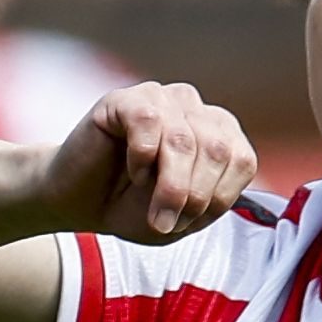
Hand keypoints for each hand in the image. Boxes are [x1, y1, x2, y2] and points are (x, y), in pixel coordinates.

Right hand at [42, 83, 256, 244]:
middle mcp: (195, 109)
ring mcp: (160, 99)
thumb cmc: (133, 206)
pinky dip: (142, 158)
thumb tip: (211, 191)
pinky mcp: (125, 99)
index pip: (241, 160)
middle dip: (194, 197)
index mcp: (219, 134)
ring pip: (184, 139)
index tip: (188, 220)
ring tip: (151, 209)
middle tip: (167, 222)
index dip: (219, 198)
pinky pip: (148, 122)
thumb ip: (208, 202)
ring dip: (169, 186)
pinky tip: (133, 171)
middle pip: (216, 150)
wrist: (80, 203)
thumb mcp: (182, 218)